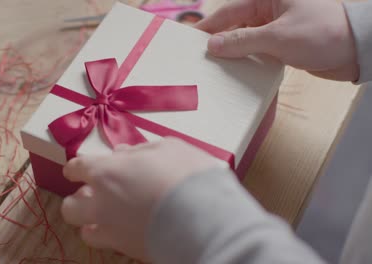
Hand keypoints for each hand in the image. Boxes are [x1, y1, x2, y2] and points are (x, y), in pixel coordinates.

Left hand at [61, 138, 224, 259]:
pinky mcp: (128, 251)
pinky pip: (109, 245)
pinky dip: (112, 236)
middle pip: (70, 206)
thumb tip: (122, 154)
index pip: (77, 168)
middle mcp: (101, 204)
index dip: (75, 168)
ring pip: (85, 232)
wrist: (205, 219)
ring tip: (108, 216)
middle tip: (95, 194)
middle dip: (78, 199)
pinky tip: (127, 229)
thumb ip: (139, 151)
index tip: (77, 169)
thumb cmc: (186, 174)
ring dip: (91, 221)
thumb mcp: (167, 148)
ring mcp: (112, 232)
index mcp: (106, 173)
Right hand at [195, 0, 358, 80]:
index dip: (208, 27)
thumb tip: (213, 45)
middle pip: (234, 25)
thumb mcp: (278, 36)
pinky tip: (236, 72)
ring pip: (245, 40)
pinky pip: (257, 51)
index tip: (189, 40)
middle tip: (198, 58)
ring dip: (232, 53)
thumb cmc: (322, 33)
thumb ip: (242, 41)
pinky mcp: (283, 44)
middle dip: (218, 41)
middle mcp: (269, 10)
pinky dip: (247, 60)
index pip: (229, 11)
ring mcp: (276, 28)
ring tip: (213, 67)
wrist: (357, 49)